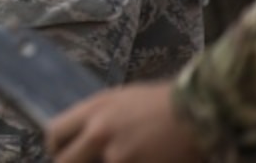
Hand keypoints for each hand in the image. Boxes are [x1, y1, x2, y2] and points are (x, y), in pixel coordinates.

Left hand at [47, 83, 203, 162]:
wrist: (200, 112)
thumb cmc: (163, 103)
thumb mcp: (121, 99)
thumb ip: (97, 118)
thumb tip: (83, 135)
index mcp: (93, 110)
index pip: (55, 132)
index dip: (56, 147)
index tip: (62, 153)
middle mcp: (99, 133)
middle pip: (65, 161)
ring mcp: (118, 157)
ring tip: (122, 156)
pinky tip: (141, 161)